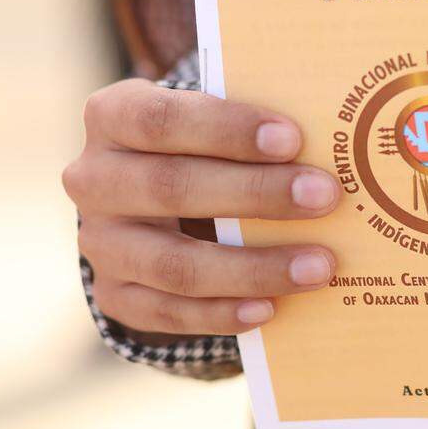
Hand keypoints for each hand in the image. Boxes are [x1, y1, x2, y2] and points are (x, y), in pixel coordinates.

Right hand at [63, 79, 339, 335]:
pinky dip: (222, 313)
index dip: (227, 129)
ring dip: (253, 268)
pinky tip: (272, 308)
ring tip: (320, 266)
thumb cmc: (204, 145)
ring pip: (173, 264)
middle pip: (170, 188)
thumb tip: (334, 139)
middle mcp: (93, 178)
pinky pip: (168, 312)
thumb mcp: (214, 120)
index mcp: (113, 115)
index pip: (161, 119)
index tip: (293, 139)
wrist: (156, 197)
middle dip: (256, 194)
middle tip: (326, 196)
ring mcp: (99, 242)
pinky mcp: (114, 293)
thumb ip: (253, 124)